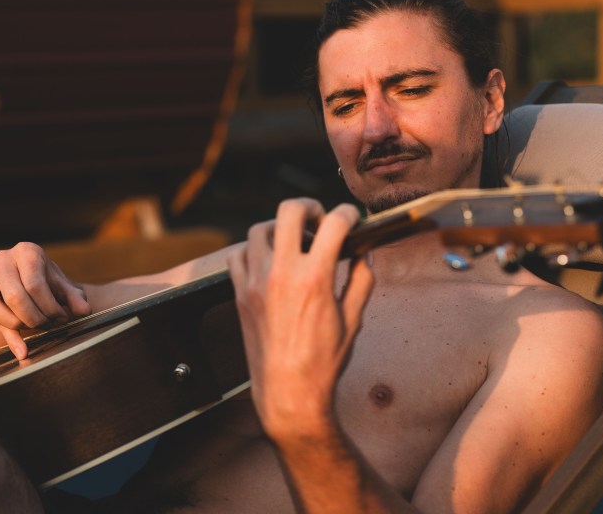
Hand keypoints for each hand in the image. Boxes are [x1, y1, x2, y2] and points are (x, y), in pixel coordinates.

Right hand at [0, 242, 90, 358]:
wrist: (26, 281)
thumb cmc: (47, 281)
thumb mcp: (63, 286)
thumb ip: (75, 297)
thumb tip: (84, 311)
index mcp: (26, 251)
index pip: (35, 284)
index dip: (50, 306)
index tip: (62, 318)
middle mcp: (2, 259)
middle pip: (16, 297)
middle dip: (37, 317)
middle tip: (52, 325)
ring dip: (23, 323)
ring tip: (40, 326)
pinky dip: (10, 338)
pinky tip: (23, 351)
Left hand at [227, 199, 373, 438]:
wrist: (288, 394)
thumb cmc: (323, 363)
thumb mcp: (353, 320)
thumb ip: (361, 280)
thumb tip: (364, 254)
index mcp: (315, 278)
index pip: (334, 223)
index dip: (348, 214)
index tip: (351, 219)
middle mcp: (282, 273)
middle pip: (289, 211)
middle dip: (309, 207)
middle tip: (318, 218)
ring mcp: (256, 281)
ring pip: (260, 229)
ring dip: (279, 227)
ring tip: (293, 239)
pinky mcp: (240, 294)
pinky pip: (238, 255)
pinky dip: (253, 249)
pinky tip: (268, 260)